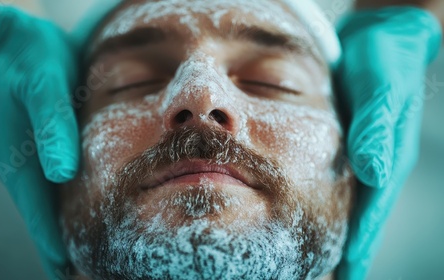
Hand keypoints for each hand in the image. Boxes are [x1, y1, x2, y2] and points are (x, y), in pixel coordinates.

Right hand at [0, 5, 78, 278]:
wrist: (16, 41)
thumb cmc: (30, 62)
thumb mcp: (43, 86)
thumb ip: (52, 128)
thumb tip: (61, 174)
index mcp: (21, 166)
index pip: (43, 222)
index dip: (61, 253)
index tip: (79, 277)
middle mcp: (26, 172)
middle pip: (47, 226)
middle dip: (68, 254)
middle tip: (96, 277)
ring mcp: (35, 164)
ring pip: (54, 212)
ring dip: (71, 237)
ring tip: (96, 262)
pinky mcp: (48, 153)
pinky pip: (60, 192)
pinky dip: (74, 212)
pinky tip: (92, 219)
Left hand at [335, 7, 440, 279]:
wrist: (380, 36)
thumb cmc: (386, 60)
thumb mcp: (382, 89)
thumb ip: (378, 127)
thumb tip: (374, 172)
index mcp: (386, 157)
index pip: (372, 210)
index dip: (359, 244)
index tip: (346, 274)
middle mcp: (374, 162)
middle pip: (360, 215)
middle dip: (348, 249)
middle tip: (331, 279)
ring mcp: (360, 155)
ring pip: (347, 202)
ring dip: (336, 231)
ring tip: (320, 261)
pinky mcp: (345, 143)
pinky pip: (334, 181)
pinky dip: (326, 204)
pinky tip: (309, 212)